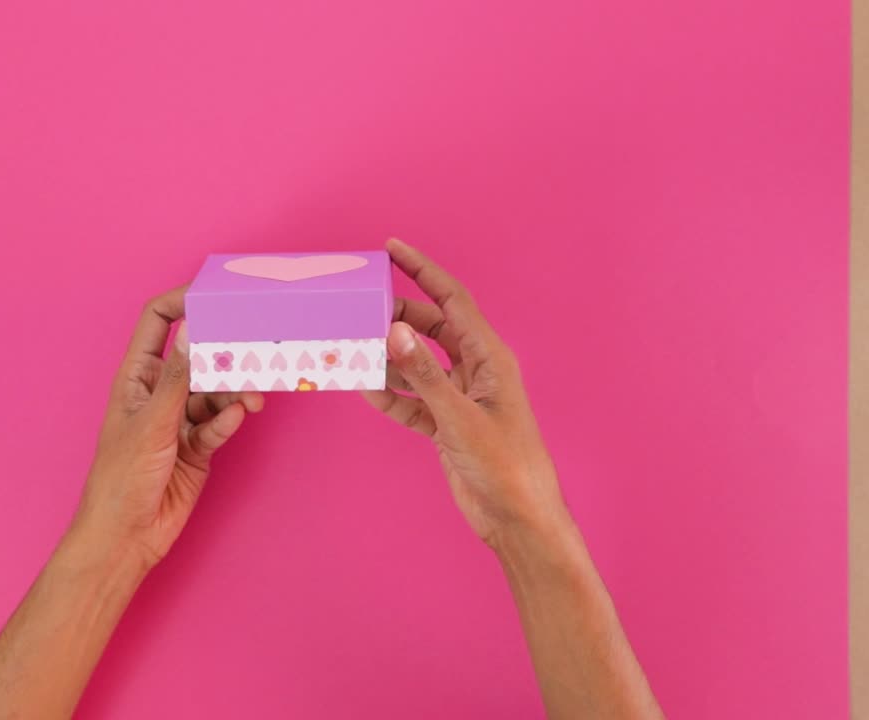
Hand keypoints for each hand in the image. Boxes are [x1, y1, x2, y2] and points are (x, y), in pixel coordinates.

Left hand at [73, 287, 262, 570]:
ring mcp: (179, 420)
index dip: (183, 303)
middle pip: (197, 356)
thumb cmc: (121, 479)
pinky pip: (219, 423)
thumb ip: (178, 377)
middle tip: (253, 348)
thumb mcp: (152, 422)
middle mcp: (158, 393)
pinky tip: (237, 420)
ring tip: (252, 398)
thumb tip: (195, 332)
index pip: (158, 322)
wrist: (127, 537)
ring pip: (216, 391)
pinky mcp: (198, 447)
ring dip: (234, 392)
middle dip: (224, 352)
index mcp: (136, 377)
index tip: (214, 296)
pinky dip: (229, 421)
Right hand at [363, 239, 563, 550]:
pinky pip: (412, 400)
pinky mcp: (447, 425)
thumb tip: (394, 332)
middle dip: (395, 317)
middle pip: (429, 329)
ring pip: (417, 365)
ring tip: (352, 348)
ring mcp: (460, 398)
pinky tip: (365, 388)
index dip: (422, 270)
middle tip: (359, 308)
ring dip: (387, 358)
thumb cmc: (505, 465)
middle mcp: (475, 371)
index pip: (451, 299)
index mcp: (489, 357)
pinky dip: (391, 394)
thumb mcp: (458, 416)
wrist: (517, 518)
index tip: (391, 248)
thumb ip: (423, 375)